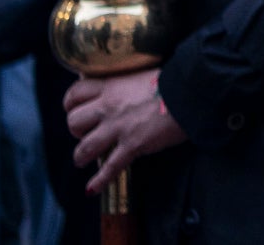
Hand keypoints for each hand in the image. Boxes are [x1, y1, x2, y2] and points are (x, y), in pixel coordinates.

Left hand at [64, 69, 187, 192]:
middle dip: (77, 130)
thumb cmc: (174, 80)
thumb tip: (126, 87)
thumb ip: (128, 83)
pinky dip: (100, 180)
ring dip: (81, 156)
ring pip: (85, 147)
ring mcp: (119, 127)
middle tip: (88, 133)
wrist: (192, 91)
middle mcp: (109, 106)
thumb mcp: (143, 74)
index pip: (75, 93)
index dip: (71, 104)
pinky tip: (92, 189)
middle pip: (74, 121)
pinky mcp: (132, 145)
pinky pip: (109, 167)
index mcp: (112, 85)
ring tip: (84, 160)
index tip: (77, 109)